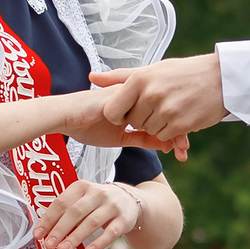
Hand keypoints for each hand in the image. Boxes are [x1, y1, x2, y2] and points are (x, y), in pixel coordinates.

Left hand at [36, 180, 143, 248]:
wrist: (129, 201)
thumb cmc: (97, 203)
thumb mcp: (82, 199)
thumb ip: (66, 211)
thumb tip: (44, 232)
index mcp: (81, 187)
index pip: (61, 202)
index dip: (48, 219)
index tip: (38, 234)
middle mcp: (97, 193)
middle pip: (75, 212)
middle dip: (60, 229)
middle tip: (50, 245)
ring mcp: (112, 206)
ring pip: (91, 222)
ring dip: (76, 237)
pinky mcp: (124, 219)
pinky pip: (111, 232)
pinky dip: (99, 242)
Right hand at [62, 88, 187, 156]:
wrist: (65, 118)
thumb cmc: (88, 125)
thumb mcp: (120, 137)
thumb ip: (141, 138)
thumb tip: (164, 145)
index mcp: (138, 103)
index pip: (164, 116)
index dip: (176, 131)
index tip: (182, 151)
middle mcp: (139, 97)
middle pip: (168, 113)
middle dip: (180, 133)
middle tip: (184, 152)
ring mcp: (134, 96)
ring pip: (163, 113)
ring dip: (175, 133)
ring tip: (179, 151)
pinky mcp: (127, 99)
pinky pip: (151, 116)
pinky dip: (162, 132)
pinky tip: (166, 144)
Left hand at [89, 54, 229, 143]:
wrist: (221, 78)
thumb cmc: (183, 73)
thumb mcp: (151, 69)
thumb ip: (119, 77)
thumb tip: (91, 77)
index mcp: (140, 79)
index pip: (112, 110)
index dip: (118, 114)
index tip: (129, 110)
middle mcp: (151, 94)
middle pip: (132, 122)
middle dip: (141, 118)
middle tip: (157, 106)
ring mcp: (166, 110)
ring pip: (148, 131)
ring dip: (157, 125)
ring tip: (170, 108)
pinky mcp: (181, 125)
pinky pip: (164, 137)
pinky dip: (169, 132)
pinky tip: (180, 116)